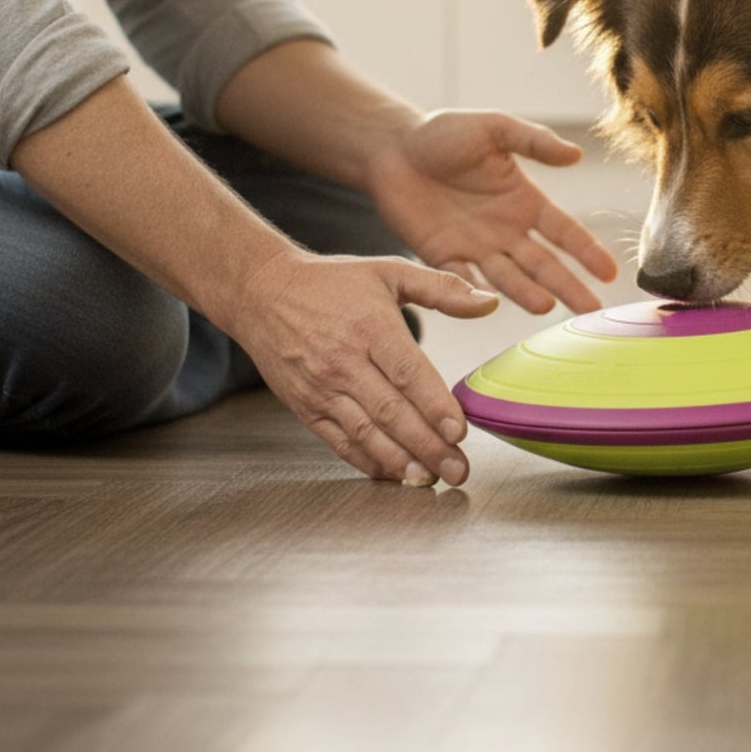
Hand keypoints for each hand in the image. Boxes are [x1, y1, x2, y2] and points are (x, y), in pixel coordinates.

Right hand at [234, 248, 498, 483]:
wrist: (261, 293)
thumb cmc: (330, 282)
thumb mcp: (389, 271)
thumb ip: (442, 289)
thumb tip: (489, 301)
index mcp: (371, 327)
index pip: (408, 374)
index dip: (435, 406)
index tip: (460, 433)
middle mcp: (344, 362)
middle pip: (392, 412)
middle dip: (428, 447)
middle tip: (459, 470)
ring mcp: (322, 389)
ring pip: (366, 434)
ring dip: (400, 462)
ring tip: (431, 480)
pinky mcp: (305, 407)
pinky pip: (339, 442)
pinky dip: (368, 462)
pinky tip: (394, 475)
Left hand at [364, 110, 618, 314]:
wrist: (391, 147)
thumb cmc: (443, 132)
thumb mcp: (493, 128)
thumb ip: (533, 141)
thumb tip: (577, 155)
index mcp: (524, 201)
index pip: (564, 231)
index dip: (587, 251)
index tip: (609, 273)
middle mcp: (506, 230)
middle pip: (544, 263)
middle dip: (568, 285)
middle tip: (591, 309)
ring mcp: (476, 247)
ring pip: (508, 276)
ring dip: (526, 292)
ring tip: (545, 307)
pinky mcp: (442, 257)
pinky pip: (461, 278)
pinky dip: (474, 292)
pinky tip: (490, 304)